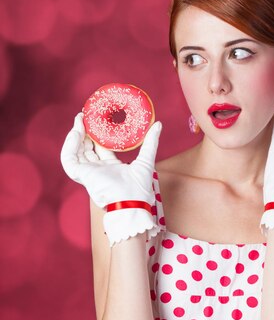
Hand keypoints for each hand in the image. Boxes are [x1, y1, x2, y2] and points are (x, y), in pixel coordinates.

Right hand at [60, 113, 161, 244]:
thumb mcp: (146, 160)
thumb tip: (158, 124)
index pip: (101, 147)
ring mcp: (89, 173)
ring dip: (75, 135)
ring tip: (80, 119)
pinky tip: (77, 132)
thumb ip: (151, 142)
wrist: (131, 203)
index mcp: (112, 168)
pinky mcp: (82, 175)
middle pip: (87, 148)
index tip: (98, 120)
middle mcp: (99, 170)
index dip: (98, 134)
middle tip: (85, 116)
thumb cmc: (139, 188)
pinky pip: (69, 158)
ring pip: (76, 151)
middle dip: (85, 132)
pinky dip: (70, 145)